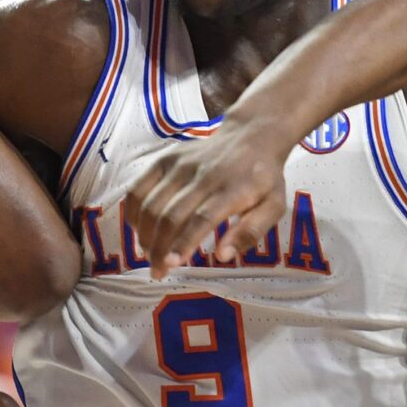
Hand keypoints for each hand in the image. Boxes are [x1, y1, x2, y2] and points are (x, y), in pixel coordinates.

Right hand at [124, 124, 292, 278]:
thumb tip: (223, 255)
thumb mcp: (274, 206)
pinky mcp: (165, 159)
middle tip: (157, 271)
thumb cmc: (263, 178)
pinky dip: (133, 212)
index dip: (182, 243)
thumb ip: (251, 232)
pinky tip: (138, 229)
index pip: (200, 218)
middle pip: (170, 215)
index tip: (169, 265)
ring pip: (151, 203)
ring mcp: (180, 165)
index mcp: (231, 189)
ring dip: (145, 234)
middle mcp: (202, 175)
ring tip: (149, 255)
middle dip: (159, 248)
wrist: (251, 135)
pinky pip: (139, 187)